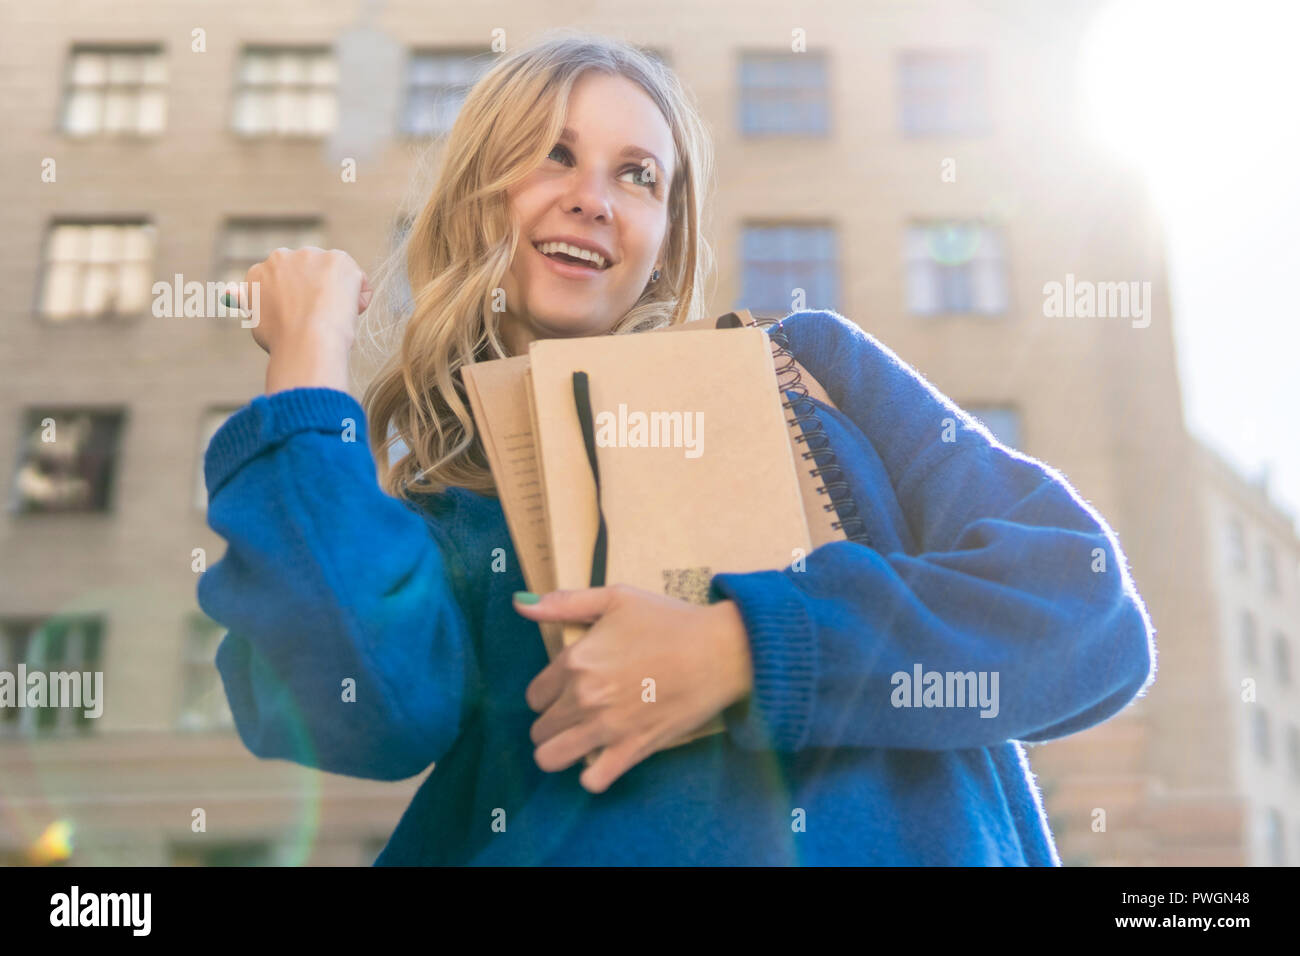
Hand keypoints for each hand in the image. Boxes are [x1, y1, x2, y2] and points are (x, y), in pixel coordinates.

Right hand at [236, 246, 372, 354]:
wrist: (306, 341)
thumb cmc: (283, 340)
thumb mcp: (257, 323)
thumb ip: (259, 305)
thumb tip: (251, 300)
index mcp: (259, 272)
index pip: (279, 279)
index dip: (294, 298)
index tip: (301, 313)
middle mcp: (281, 257)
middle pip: (306, 271)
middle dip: (315, 289)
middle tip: (320, 316)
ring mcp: (310, 256)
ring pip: (332, 274)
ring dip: (336, 293)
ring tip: (332, 318)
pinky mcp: (338, 259)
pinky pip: (356, 279)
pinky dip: (358, 297)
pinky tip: (349, 313)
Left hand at [512, 584, 752, 793]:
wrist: (720, 651)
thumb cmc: (670, 621)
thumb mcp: (616, 598)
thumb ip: (565, 603)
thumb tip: (520, 604)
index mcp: (575, 660)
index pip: (534, 695)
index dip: (547, 694)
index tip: (566, 690)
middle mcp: (583, 697)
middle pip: (540, 728)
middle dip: (552, 723)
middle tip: (576, 714)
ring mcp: (606, 727)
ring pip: (551, 758)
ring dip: (559, 752)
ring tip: (579, 740)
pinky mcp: (633, 749)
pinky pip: (593, 780)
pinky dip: (591, 775)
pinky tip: (601, 760)